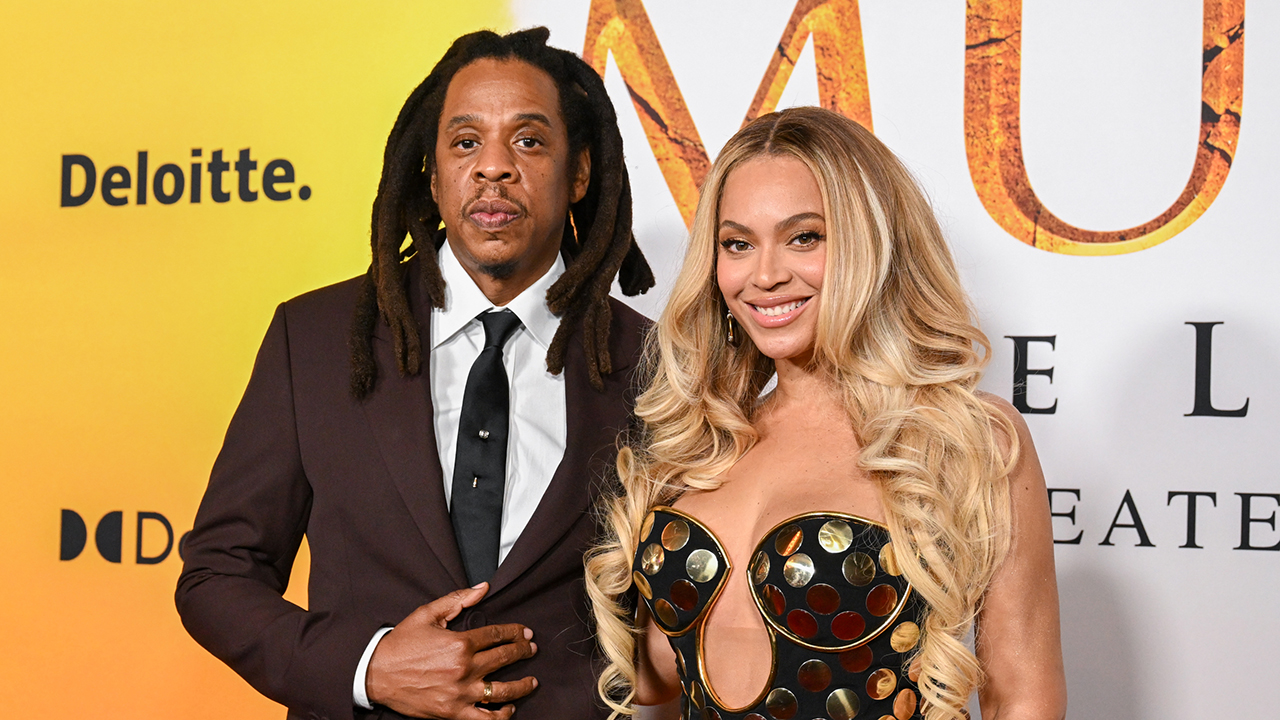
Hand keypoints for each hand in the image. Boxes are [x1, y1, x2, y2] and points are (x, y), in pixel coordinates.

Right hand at [366, 583, 537, 718]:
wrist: (376, 674)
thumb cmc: (401, 644)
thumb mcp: (426, 615)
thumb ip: (457, 600)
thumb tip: (483, 588)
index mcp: (459, 643)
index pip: (498, 635)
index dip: (516, 633)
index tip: (526, 633)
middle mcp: (464, 668)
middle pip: (505, 658)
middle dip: (523, 652)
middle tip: (531, 649)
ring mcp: (460, 693)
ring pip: (503, 691)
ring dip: (522, 686)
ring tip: (531, 682)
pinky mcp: (453, 713)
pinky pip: (485, 718)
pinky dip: (502, 715)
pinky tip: (509, 708)